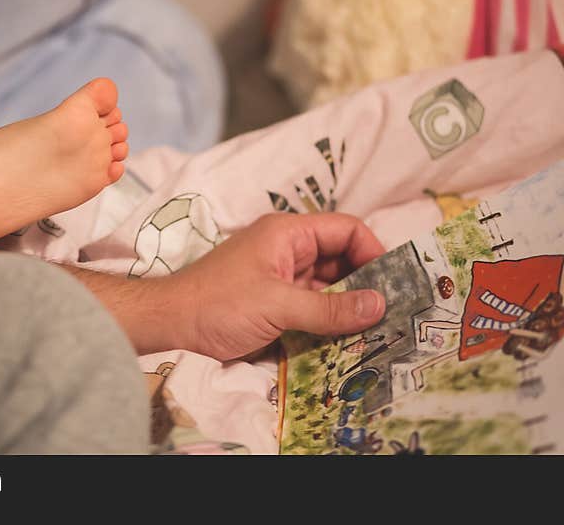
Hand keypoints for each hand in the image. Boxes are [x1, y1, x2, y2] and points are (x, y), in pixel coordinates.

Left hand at [173, 212, 386, 359]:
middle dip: (368, 282)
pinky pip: (313, 306)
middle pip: (341, 258)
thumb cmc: (218, 304)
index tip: (396, 282)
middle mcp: (288, 250)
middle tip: (397, 311)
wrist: (170, 324)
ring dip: (351, 305)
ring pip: (329, 285)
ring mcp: (281, 277)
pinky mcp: (275, 302)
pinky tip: (352, 338)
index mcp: (288, 233)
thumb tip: (380, 304)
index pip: (345, 229)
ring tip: (383, 328)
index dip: (373, 250)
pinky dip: (331, 319)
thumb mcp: (277, 306)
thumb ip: (329, 308)